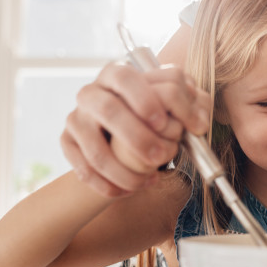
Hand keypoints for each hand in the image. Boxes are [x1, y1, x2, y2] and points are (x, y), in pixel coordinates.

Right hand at [61, 63, 210, 197]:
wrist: (120, 136)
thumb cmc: (153, 116)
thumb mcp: (174, 104)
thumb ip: (191, 106)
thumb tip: (199, 122)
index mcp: (117, 74)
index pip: (126, 78)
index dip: (144, 99)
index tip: (164, 122)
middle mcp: (92, 93)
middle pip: (108, 110)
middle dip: (137, 137)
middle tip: (161, 156)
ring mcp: (76, 118)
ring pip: (94, 147)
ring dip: (123, 171)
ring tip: (149, 180)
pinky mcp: (67, 142)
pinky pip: (83, 169)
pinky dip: (107, 185)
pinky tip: (127, 191)